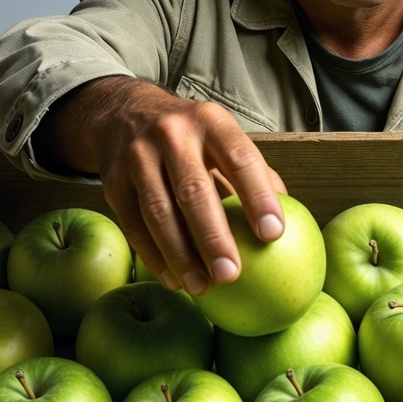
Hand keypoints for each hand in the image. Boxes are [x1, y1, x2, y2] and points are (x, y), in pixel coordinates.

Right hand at [35, 77, 286, 293]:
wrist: (124, 113)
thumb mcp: (222, 138)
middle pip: (194, 190)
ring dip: (180, 255)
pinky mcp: (113, 181)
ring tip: (202, 288)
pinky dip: (154, 257)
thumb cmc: (192, 138)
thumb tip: (290, 224)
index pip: (240, 158)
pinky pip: (134, 225)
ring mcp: (138, 156)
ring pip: (159, 212)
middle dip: (213, 236)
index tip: (273, 234)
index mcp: (211, 122)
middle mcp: (172, 134)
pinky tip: (174, 281)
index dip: (258, 195)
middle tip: (232, 274)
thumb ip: (254, 175)